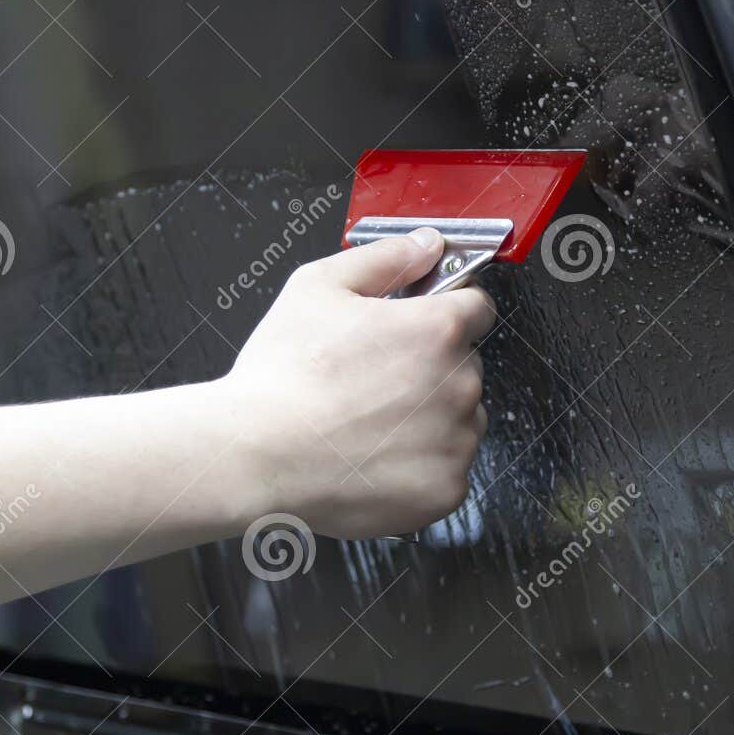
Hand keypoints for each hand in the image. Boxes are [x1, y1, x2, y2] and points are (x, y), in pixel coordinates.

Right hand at [220, 228, 496, 537]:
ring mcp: (456, 441)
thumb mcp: (318, 287)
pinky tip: (373, 456)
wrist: (256, 456)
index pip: (477, 308)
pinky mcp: (446, 490)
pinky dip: (419, 467)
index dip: (446, 312)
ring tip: (368, 424)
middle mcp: (460, 384)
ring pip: (460, 420)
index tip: (421, 327)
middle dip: (430, 368)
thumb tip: (426, 244)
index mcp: (438, 329)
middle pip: (464, 367)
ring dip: (430, 419)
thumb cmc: (282, 376)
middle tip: (373, 381)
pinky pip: (447, 470)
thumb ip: (385, 258)